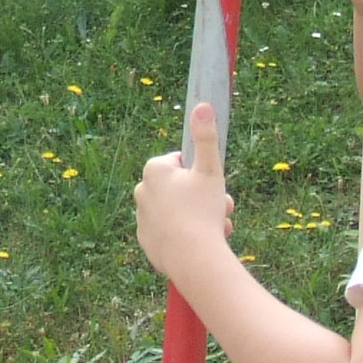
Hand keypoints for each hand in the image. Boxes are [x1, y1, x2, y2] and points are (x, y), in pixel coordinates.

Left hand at [133, 104, 234, 280]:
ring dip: (198, 217)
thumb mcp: (209, 169)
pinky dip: (184, 236)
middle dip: (203, 198)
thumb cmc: (202, 211)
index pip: (181, 163)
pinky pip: (169, 232)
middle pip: (181, 189)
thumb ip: (205, 137)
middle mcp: (142, 191)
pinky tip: (199, 244)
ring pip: (178, 211)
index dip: (200, 174)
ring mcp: (142, 217)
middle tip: (220, 209)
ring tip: (215, 228)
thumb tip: (202, 104)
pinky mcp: (146, 240)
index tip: (211, 186)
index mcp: (154, 171)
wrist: (192, 258)